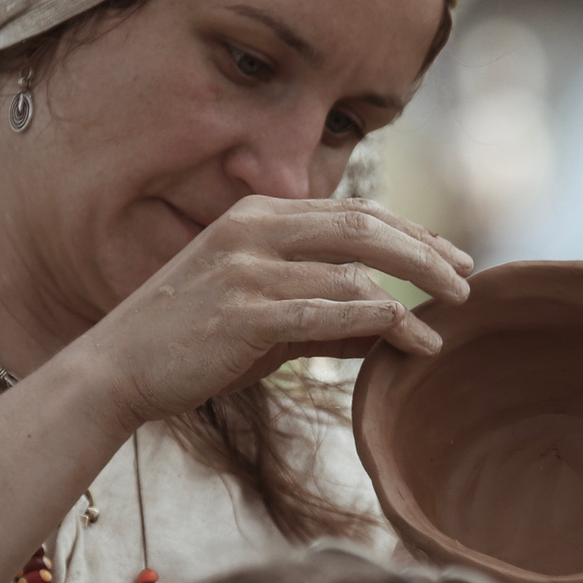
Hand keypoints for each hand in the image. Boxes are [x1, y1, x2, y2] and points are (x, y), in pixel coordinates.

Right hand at [77, 196, 473, 425]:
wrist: (115, 370)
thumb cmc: (191, 345)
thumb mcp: (265, 320)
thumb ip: (325, 314)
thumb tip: (390, 325)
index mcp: (259, 216)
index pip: (355, 212)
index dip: (412, 233)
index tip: (454, 258)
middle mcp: (254, 229)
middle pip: (364, 226)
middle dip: (425, 253)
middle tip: (467, 283)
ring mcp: (247, 268)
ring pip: (351, 270)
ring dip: (407, 299)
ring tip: (441, 327)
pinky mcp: (243, 311)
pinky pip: (326, 309)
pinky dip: (375, 319)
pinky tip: (407, 335)